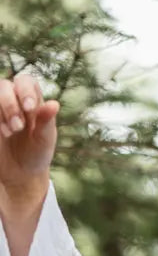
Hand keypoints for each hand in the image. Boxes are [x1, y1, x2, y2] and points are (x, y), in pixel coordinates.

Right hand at [0, 73, 59, 198]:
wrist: (20, 173)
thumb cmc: (37, 153)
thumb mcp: (44, 139)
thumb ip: (46, 121)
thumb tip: (54, 104)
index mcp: (32, 100)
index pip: (25, 81)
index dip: (25, 90)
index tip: (29, 108)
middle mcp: (13, 100)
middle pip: (5, 86)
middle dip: (10, 104)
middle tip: (19, 127)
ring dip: (2, 110)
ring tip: (11, 132)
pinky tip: (3, 133)